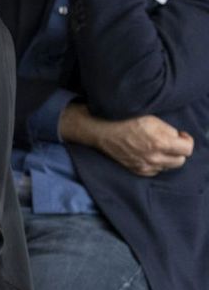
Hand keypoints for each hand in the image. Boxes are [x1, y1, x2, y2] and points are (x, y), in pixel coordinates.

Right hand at [63, 105, 192, 175]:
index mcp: (160, 142)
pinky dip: (156, 164)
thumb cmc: (125, 120)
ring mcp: (145, 165)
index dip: (186, 140)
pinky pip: (155, 171)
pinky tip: (149, 154)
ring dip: (167, 158)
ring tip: (158, 147)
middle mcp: (154, 157)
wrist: (102, 130)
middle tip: (170, 142)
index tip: (181, 135)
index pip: (187, 149)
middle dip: (178, 151)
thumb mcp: (151, 119)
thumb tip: (177, 138)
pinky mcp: (136, 169)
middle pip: (180, 161)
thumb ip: (168, 130)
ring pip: (168, 167)